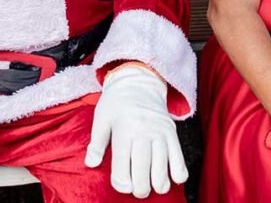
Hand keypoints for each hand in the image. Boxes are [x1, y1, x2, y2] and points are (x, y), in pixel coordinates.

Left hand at [85, 65, 187, 198]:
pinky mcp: (172, 133)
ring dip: (157, 185)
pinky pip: (180, 160)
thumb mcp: (101, 117)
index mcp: (123, 129)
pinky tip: (170, 177)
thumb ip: (97, 143)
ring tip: (151, 185)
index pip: (122, 167)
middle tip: (136, 188)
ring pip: (162, 171)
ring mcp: (160, 132)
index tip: (121, 184)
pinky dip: (177, 174)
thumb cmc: (116, 102)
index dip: (121, 184)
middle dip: (139, 189)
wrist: (139, 81)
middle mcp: (143, 131)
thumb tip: (90, 163)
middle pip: (142, 172)